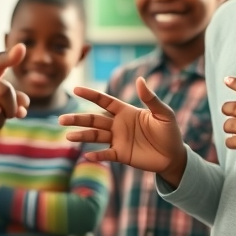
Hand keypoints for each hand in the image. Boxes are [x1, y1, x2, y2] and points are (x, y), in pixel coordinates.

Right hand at [59, 77, 187, 187]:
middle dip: (78, 119)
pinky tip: (86, 155)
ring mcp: (118, 140)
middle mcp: (118, 125)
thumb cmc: (170, 132)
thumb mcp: (163, 114)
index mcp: (126, 111)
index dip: (91, 95)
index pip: (104, 101)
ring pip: (95, 136)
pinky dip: (97, 155)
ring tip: (68, 136)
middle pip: (94, 119)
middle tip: (61, 119)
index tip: (76, 89)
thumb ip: (150, 98)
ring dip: (82, 135)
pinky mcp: (121, 155)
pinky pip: (106, 154)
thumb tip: (140, 79)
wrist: (174, 156)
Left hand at [221, 62, 235, 184]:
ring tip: (231, 128)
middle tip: (227, 111)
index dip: (235, 83)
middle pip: (233, 107)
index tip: (226, 80)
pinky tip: (234, 142)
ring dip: (228, 125)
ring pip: (230, 124)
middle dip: (227, 108)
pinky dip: (230, 141)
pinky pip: (231, 141)